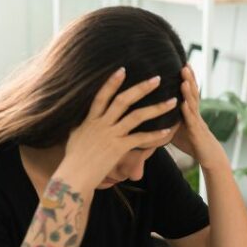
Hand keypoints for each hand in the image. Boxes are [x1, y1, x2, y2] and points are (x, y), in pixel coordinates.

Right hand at [62, 68, 176, 187]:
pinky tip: (168, 131)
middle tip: (157, 79)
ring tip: (172, 102)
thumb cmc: (74, 159)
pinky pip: (140, 139)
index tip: (123, 69)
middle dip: (141, 88)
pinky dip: (155, 135)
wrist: (74, 177)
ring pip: (136, 116)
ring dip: (156, 108)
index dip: (112, 82)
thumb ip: (83, 125)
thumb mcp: (75, 136)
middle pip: (123, 100)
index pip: (102, 95)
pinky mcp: (118, 148)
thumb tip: (83, 119)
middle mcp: (101, 124)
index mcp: (91, 119)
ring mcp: (110, 135)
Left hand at [171, 65, 226, 170]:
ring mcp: (197, 122)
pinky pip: (191, 122)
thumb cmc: (192, 142)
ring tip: (184, 78)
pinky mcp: (197, 134)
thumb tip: (149, 109)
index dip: (185, 77)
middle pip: (192, 92)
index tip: (180, 61)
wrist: (209, 158)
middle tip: (184, 62)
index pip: (187, 90)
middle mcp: (194, 113)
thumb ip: (167, 116)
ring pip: (193, 103)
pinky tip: (183, 104)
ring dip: (188, 90)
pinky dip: (187, 112)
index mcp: (189, 110)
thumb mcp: (176, 126)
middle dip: (188, 77)